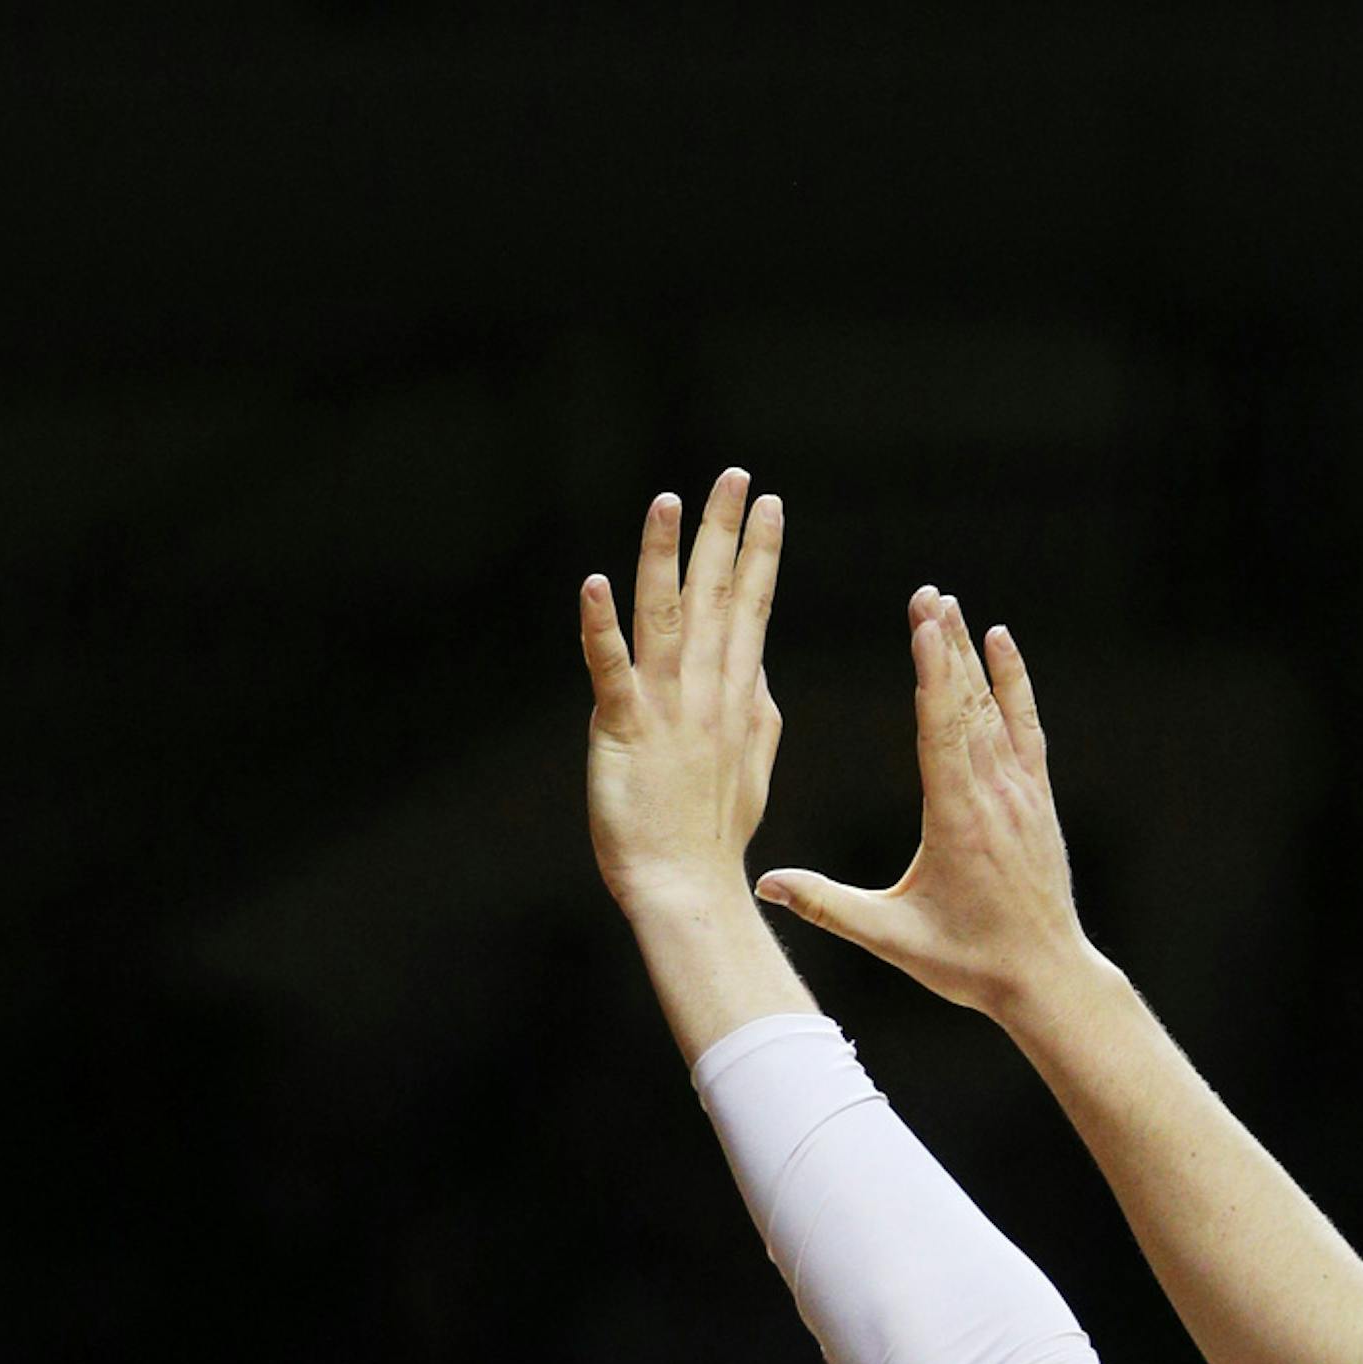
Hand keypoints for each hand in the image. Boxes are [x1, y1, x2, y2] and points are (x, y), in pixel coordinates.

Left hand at [579, 470, 784, 919]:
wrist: (687, 888)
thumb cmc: (714, 834)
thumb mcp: (753, 763)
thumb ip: (758, 708)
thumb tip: (759, 665)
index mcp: (737, 697)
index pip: (752, 609)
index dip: (759, 554)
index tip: (769, 503)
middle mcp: (706, 692)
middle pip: (717, 597)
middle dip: (725, 533)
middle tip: (734, 475)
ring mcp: (667, 708)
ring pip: (666, 617)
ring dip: (666, 558)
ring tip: (669, 501)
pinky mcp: (624, 729)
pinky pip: (610, 669)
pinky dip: (600, 626)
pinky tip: (593, 582)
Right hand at [758, 592, 1097, 1027]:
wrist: (1045, 978)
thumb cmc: (968, 963)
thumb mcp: (891, 937)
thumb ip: (826, 906)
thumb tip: (763, 884)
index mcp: (957, 820)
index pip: (941, 729)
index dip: (931, 671)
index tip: (921, 621)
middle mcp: (994, 795)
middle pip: (965, 704)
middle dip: (944, 644)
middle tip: (924, 593)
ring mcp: (1021, 793)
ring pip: (993, 708)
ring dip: (969, 654)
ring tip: (947, 603)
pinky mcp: (1037, 798)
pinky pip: (1025, 725)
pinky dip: (1013, 682)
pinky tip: (999, 643)